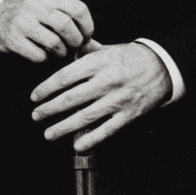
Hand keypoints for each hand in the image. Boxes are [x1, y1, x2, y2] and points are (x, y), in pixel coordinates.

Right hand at [0, 0, 94, 62]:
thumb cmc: (30, 18)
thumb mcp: (49, 11)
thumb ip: (74, 25)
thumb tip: (98, 48)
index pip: (79, 9)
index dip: (87, 28)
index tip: (85, 37)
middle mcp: (35, 5)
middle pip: (67, 26)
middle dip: (75, 43)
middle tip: (72, 48)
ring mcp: (22, 22)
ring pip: (55, 44)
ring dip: (61, 54)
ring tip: (58, 53)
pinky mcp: (13, 39)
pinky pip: (40, 56)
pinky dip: (46, 61)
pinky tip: (43, 55)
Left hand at [30, 41, 171, 151]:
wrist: (162, 66)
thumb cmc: (129, 56)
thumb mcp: (104, 48)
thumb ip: (81, 51)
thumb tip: (58, 51)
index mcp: (96, 63)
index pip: (64, 77)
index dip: (46, 88)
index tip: (34, 97)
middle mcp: (105, 82)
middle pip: (71, 99)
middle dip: (49, 109)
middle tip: (35, 116)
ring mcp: (117, 100)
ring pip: (86, 117)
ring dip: (64, 127)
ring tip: (48, 133)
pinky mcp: (129, 114)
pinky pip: (107, 129)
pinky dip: (91, 139)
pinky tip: (77, 145)